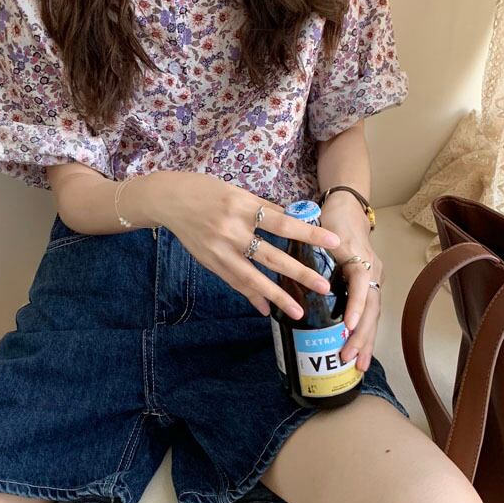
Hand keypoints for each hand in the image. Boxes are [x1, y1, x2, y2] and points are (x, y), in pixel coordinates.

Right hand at [147, 172, 341, 318]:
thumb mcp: (237, 192)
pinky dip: (251, 296)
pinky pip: (234, 282)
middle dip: (299, 273)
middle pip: (271, 255)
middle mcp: (231, 231)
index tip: (334, 242)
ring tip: (298, 311)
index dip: (309, 233)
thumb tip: (293, 220)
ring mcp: (219, 250)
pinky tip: (266, 309)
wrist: (169, 200)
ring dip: (276, 296)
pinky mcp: (210, 262)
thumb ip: (262, 208)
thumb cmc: (205, 190)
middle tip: (323, 286)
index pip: (282, 223)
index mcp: (242, 208)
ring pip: (252, 277)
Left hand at [318, 192, 383, 372]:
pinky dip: (364, 335)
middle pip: (371, 309)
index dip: (356, 307)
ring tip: (358, 365)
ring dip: (366, 341)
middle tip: (348, 357)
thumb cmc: (333, 219)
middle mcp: (372, 273)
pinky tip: (358, 353)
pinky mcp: (367, 288)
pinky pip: (368, 314)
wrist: (347, 208)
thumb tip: (288, 255)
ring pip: (373, 316)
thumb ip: (309, 240)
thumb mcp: (323, 229)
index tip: (348, 326)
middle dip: (361, 336)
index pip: (362, 287)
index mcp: (361, 260)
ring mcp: (372, 282)